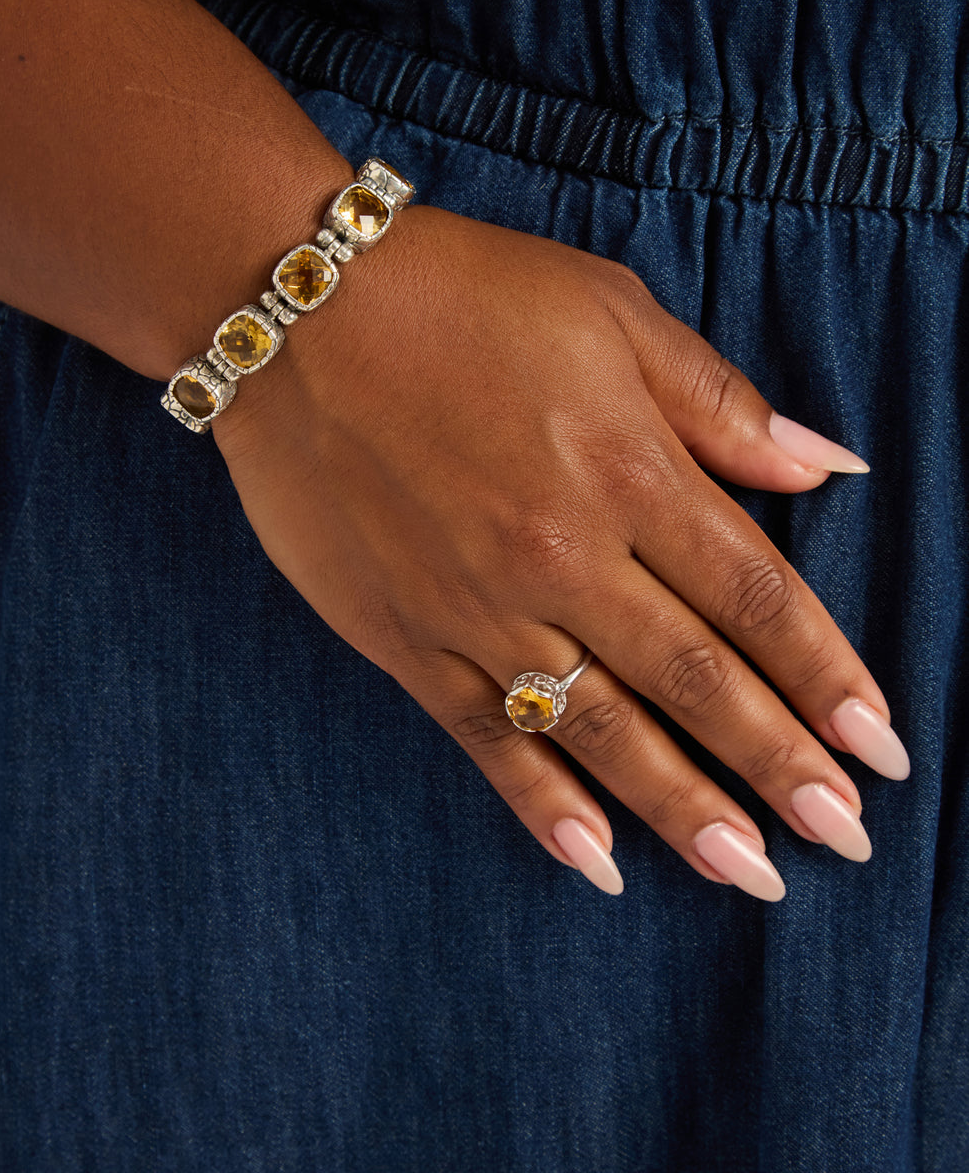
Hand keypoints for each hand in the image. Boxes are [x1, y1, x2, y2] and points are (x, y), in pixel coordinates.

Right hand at [212, 205, 906, 900]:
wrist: (292, 314)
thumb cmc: (459, 295)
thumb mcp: (610, 313)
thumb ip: (721, 404)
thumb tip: (830, 467)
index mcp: (628, 469)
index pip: (757, 597)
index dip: (828, 677)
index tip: (879, 747)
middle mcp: (564, 555)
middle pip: (697, 680)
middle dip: (781, 765)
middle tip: (845, 837)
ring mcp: (479, 608)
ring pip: (602, 730)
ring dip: (685, 810)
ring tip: (752, 876)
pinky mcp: (405, 639)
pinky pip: (485, 738)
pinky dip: (542, 805)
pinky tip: (596, 864)